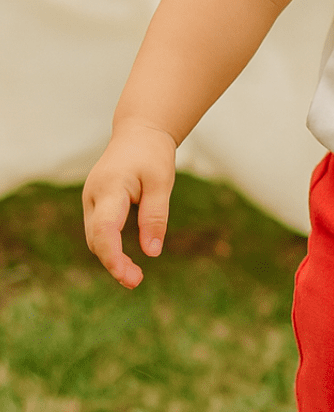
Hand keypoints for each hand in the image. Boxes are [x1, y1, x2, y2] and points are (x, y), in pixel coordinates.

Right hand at [82, 123, 177, 288]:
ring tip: (134, 276)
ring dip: (111, 258)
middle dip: (113, 263)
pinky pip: (99, 231)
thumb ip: (155, 215)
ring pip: (95, 238)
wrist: (139, 132)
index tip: (129, 277)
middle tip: (137, 281)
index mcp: (110, 187)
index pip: (105, 230)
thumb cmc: (152, 154)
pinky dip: (110, 247)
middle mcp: (93, 196)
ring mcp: (91, 200)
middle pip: (97, 239)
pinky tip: (126, 261)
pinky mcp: (95, 204)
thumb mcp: (162, 181)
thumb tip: (152, 252)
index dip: (114, 257)